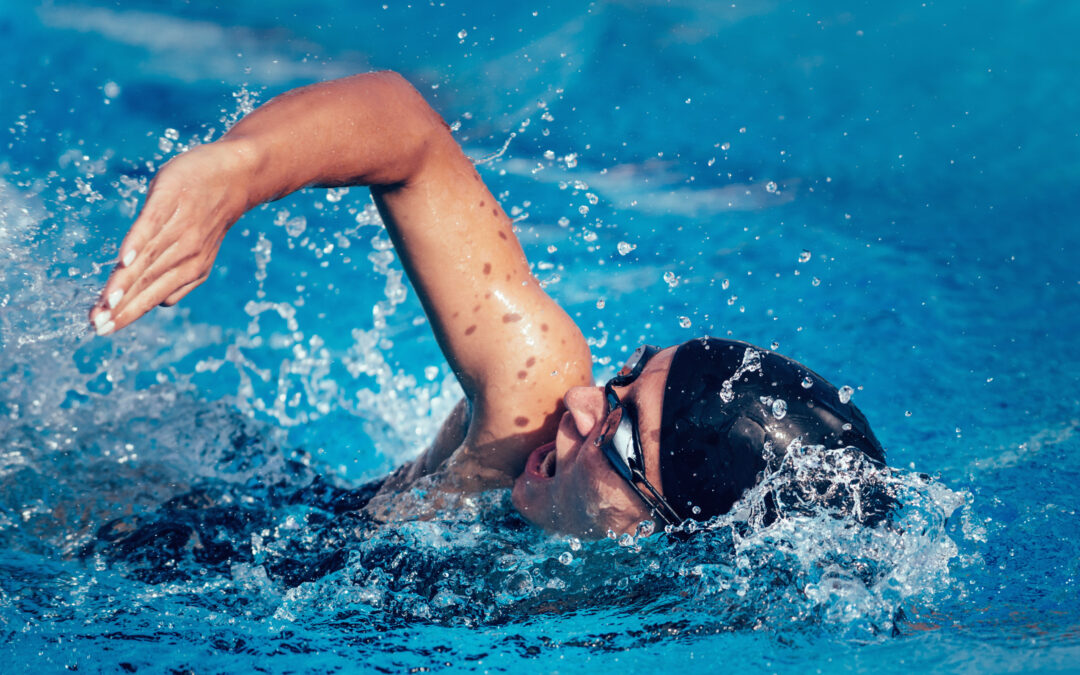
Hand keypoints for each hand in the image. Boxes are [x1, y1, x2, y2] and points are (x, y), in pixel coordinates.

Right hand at [89, 141, 254, 334]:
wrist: (235, 175)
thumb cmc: (206, 215)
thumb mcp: (197, 250)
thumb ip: (176, 275)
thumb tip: (156, 302)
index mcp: (192, 269)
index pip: (153, 294)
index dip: (128, 313)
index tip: (102, 329)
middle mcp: (186, 253)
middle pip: (147, 284)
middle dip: (122, 307)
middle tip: (97, 326)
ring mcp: (179, 227)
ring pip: (148, 261)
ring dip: (126, 283)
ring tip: (105, 303)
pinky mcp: (170, 201)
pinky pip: (152, 225)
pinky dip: (138, 243)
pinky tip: (123, 259)